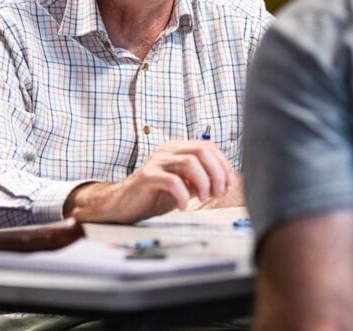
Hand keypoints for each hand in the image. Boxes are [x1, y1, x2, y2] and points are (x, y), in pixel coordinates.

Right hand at [65, 140, 235, 223]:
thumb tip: (224, 182)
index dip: (223, 165)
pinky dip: (183, 195)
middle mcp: (167, 151)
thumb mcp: (183, 185)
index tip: (229, 184)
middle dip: (216, 173)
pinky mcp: (147, 177)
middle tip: (217, 193)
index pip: (208, 146)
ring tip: (202, 198)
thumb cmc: (154, 195)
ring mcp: (156, 162)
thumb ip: (200, 179)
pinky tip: (182, 206)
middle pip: (202, 151)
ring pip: (190, 163)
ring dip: (203, 183)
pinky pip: (172, 181)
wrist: (123, 204)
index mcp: (177, 149)